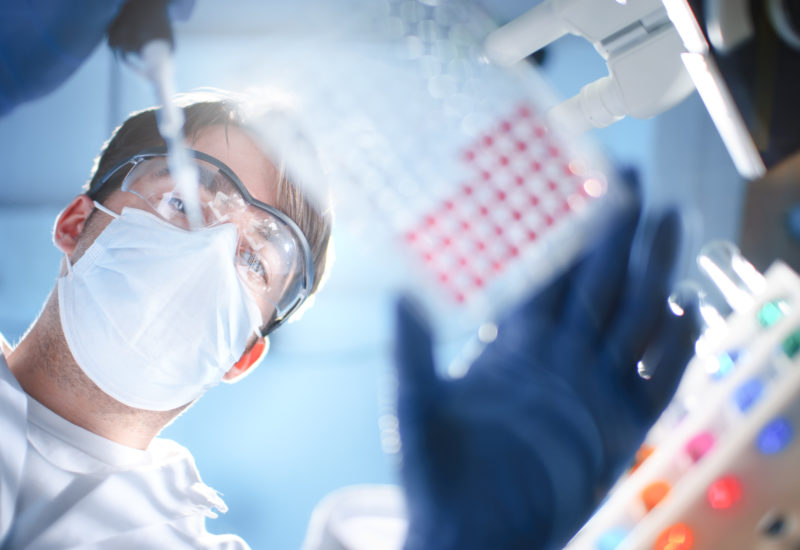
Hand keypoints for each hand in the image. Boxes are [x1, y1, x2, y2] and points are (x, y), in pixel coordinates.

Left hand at [394, 192, 700, 549]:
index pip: (545, 274)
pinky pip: (657, 381)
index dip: (561, 230)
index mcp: (513, 345)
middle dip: (613, 231)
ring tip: (669, 219)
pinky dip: (675, 349)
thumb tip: (399, 291)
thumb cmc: (435, 475)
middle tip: (629, 177)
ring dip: (651, 270)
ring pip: (631, 318)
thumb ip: (413, 351)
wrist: (469, 536)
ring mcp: (592, 390)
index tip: (574, 184)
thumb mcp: (415, 406)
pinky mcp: (618, 430)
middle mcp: (558, 358)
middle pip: (594, 281)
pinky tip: (688, 309)